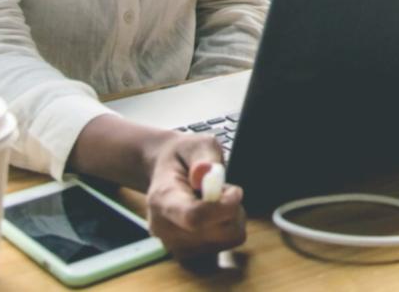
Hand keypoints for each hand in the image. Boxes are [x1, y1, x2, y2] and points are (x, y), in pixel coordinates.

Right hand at [144, 133, 246, 257]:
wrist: (164, 173)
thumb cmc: (182, 157)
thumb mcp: (196, 143)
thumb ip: (204, 156)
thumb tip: (205, 173)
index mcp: (163, 199)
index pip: (194, 217)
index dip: (223, 206)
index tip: (234, 190)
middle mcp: (164, 229)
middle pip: (217, 232)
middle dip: (232, 209)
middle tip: (224, 190)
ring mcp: (175, 246)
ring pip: (226, 240)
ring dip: (232, 219)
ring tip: (218, 202)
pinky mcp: (188, 255)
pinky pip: (225, 247)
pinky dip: (228, 231)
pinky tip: (217, 217)